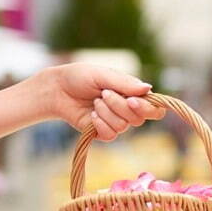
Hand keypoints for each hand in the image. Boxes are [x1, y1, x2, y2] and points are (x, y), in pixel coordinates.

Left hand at [46, 63, 166, 141]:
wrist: (57, 90)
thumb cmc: (80, 77)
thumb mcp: (102, 75)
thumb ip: (125, 83)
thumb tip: (148, 88)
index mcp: (132, 93)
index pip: (154, 108)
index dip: (147, 107)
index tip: (131, 100)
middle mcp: (127, 109)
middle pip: (139, 118)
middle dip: (120, 106)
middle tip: (104, 94)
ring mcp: (115, 122)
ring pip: (123, 127)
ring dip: (106, 113)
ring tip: (94, 101)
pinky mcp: (102, 132)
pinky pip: (110, 135)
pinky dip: (100, 124)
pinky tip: (91, 115)